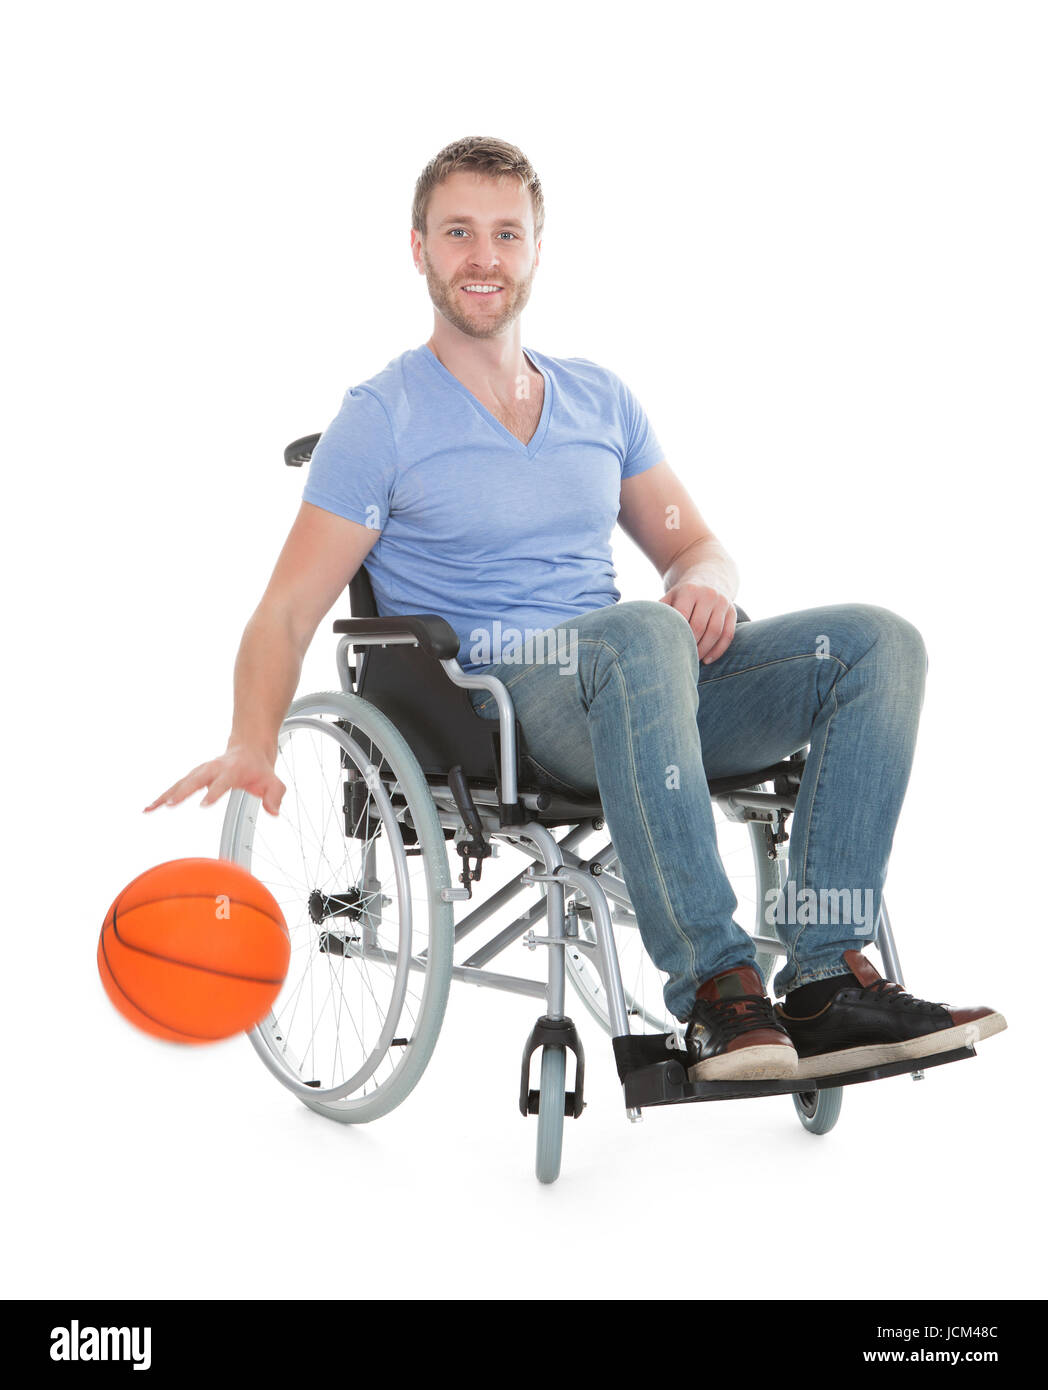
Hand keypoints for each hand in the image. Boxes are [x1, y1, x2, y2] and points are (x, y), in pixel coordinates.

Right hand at [143, 745, 285, 815]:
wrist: (248, 748)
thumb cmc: (260, 769)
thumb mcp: (274, 782)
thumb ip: (275, 796)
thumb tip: (274, 812)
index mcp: (232, 769)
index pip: (223, 782)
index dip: (213, 792)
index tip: (203, 805)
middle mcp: (213, 768)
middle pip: (195, 779)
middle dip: (182, 792)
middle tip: (169, 805)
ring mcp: (201, 771)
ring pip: (181, 782)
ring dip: (165, 795)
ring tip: (149, 809)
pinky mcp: (194, 776)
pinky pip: (176, 786)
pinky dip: (162, 796)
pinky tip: (149, 808)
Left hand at [659, 582, 736, 663]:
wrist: (708, 577)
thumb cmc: (683, 594)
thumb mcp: (670, 597)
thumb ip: (659, 612)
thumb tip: (643, 631)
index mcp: (689, 590)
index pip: (683, 617)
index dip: (677, 635)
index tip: (669, 649)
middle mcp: (708, 594)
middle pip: (699, 626)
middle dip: (690, 645)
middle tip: (680, 658)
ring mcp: (722, 602)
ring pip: (715, 632)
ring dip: (704, 650)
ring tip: (694, 661)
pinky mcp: (732, 611)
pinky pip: (728, 634)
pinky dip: (718, 650)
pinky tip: (708, 659)